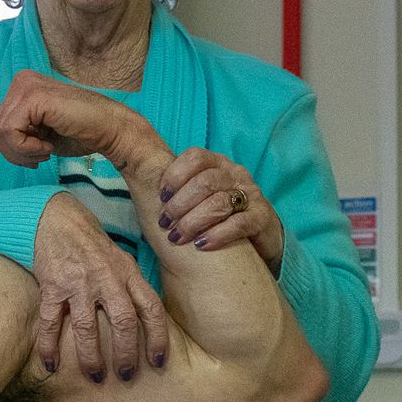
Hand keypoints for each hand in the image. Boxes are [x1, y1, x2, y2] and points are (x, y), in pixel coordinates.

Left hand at [0, 70, 153, 168]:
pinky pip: (11, 132)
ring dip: (22, 152)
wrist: (109, 129)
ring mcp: (26, 86)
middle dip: (16, 153)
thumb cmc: (80, 132)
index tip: (37, 154)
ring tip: (45, 150)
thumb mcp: (39, 131)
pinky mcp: (33, 97)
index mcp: (22, 87)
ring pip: (0, 133)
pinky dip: (26, 148)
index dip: (13, 149)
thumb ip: (18, 130)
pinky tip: (47, 145)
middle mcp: (21, 81)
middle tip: (41, 156)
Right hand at [32, 193, 169, 383]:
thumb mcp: (122, 261)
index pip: (151, 308)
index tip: (158, 362)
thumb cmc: (94, 247)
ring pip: (87, 326)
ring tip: (95, 376)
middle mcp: (107, 278)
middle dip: (125, 353)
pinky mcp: (52, 285)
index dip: (158, 337)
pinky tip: (51, 365)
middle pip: (122, 321)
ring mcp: (78, 282)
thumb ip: (134, 288)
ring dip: (91, 356)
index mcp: (128, 273)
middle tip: (125, 376)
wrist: (58, 221)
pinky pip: (51, 321)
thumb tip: (147, 323)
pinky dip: (49, 345)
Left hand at [157, 148, 284, 273]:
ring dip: (192, 222)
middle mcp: (235, 174)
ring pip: (219, 202)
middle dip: (179, 205)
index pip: (195, 157)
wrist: (257, 238)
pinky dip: (216, 235)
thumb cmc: (215, 216)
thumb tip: (139, 183)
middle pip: (204, 181)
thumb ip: (176, 189)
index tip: (161, 197)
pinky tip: (201, 245)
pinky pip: (238, 223)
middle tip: (165, 224)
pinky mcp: (262, 218)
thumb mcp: (196, 197)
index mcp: (217, 163)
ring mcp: (251, 195)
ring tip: (177, 238)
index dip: (174, 175)